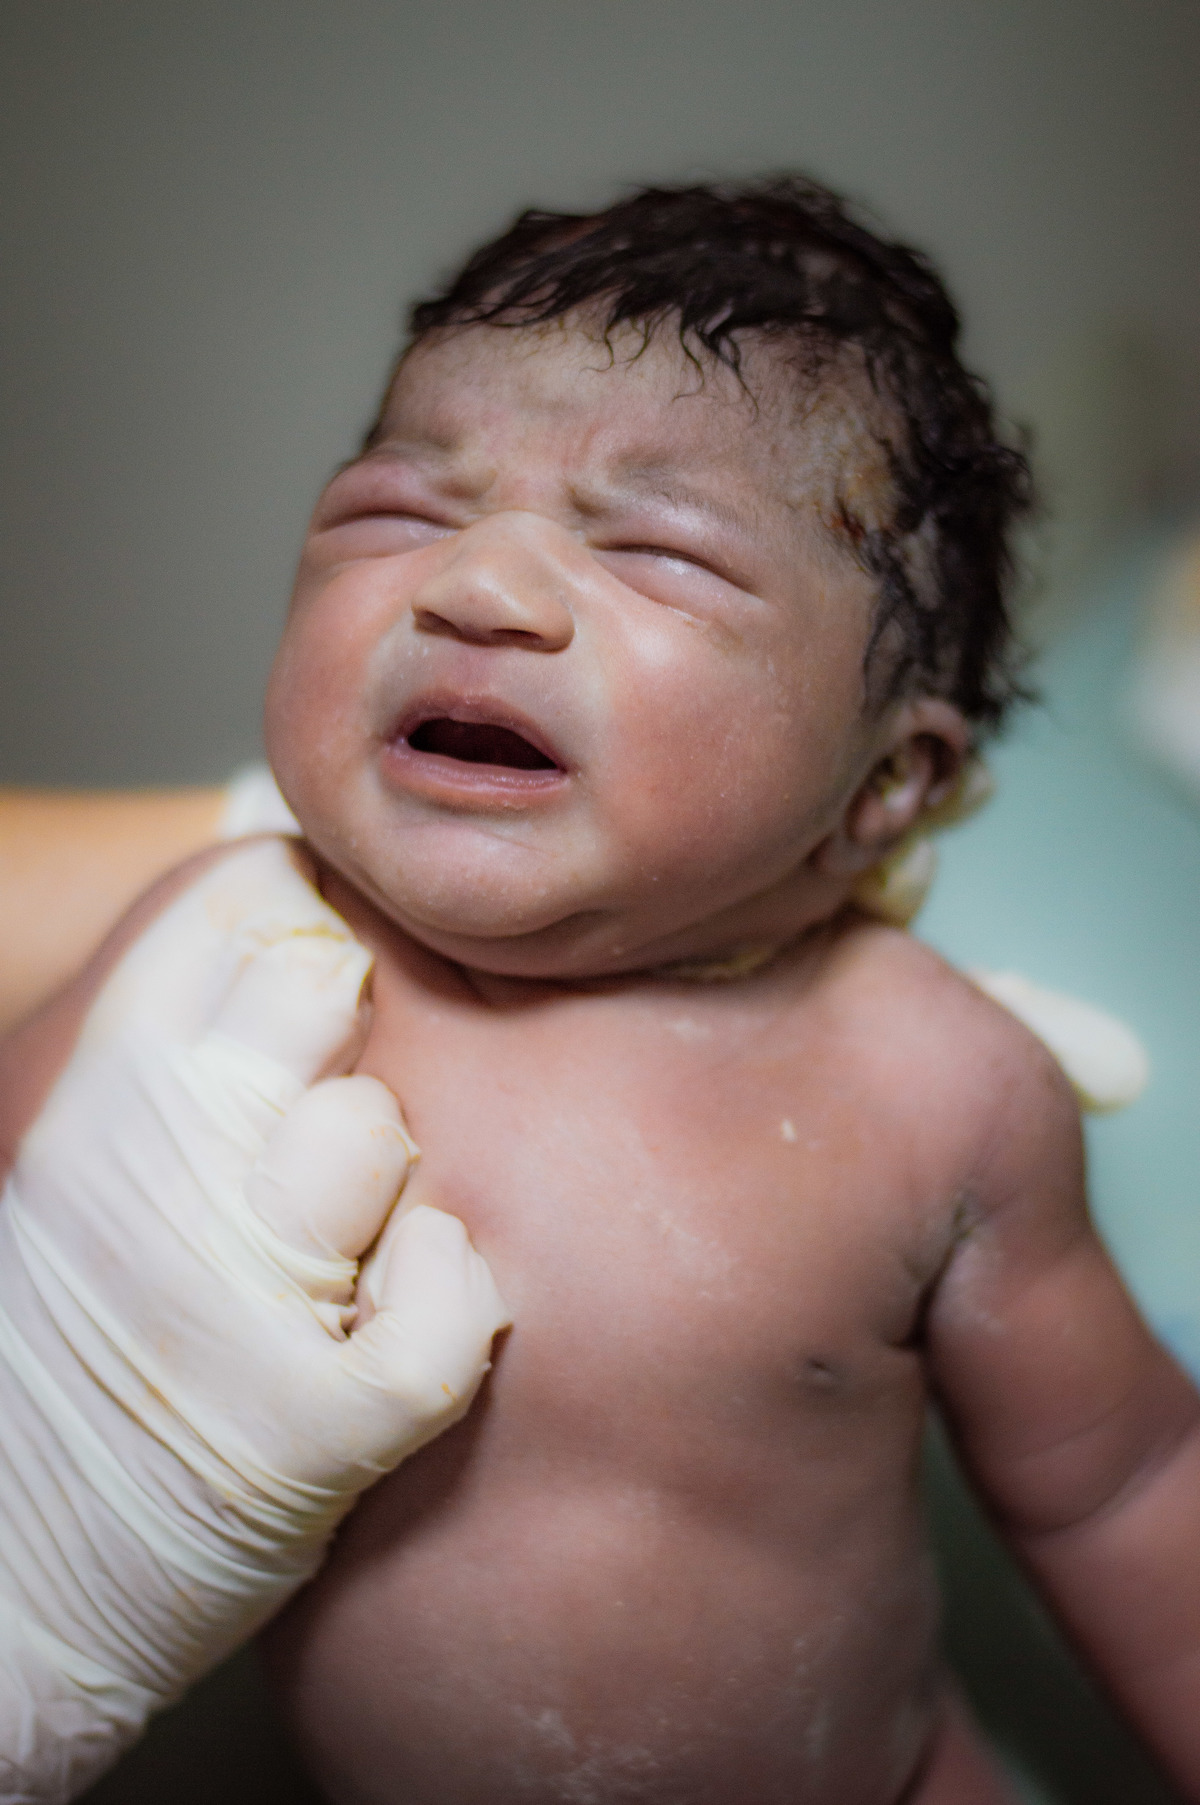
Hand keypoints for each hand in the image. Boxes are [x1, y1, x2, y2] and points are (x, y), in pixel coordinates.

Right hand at [0, 839, 508, 1802]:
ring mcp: (232, 1288)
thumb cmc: (83, 1345)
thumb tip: (306, 926)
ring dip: (391, 1184)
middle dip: (355, 1027)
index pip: (239, 904)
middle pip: (324, 981)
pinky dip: (447, 1306)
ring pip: (380, 1132)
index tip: (328, 964)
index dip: (311, 916)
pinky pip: (447, 1293)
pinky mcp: (315, 1422)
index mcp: (99, 1096)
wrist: (14, 1576)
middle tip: (333, 1109)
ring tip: (348, 1251)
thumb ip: (182, 1061)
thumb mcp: (88, 1171)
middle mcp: (156, 1166)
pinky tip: (400, 1322)